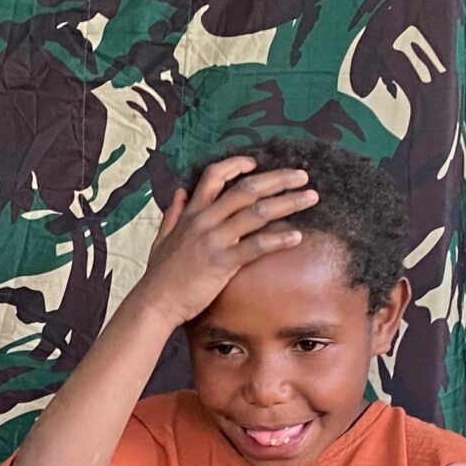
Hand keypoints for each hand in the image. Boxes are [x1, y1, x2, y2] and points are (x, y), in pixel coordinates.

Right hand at [127, 155, 322, 325]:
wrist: (155, 302)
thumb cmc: (160, 274)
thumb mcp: (161, 237)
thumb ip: (173, 213)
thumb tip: (180, 191)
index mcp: (192, 213)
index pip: (214, 175)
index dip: (237, 165)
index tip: (257, 163)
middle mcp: (204, 220)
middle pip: (246, 188)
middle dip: (278, 179)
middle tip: (302, 176)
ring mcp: (214, 239)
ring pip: (257, 212)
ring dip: (288, 202)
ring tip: (311, 198)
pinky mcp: (222, 262)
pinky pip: (256, 246)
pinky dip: (279, 239)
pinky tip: (297, 236)